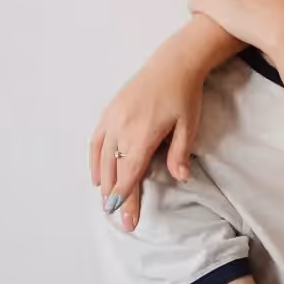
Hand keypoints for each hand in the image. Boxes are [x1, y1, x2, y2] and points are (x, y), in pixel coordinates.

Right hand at [89, 31, 210, 230]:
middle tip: (120, 220)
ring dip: (104, 183)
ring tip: (107, 204)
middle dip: (116, 199)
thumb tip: (181, 178)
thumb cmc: (184, 94)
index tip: (127, 220)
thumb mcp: (188, 125)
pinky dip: (94, 161)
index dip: (126, 200)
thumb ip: (180, 153)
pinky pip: (96, 141)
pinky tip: (97, 177)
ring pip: (102, 159)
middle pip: (114, 172)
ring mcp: (112, 120)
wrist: (173, 63)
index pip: (130, 176)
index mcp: (142, 136)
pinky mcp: (109, 112)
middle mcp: (122, 129)